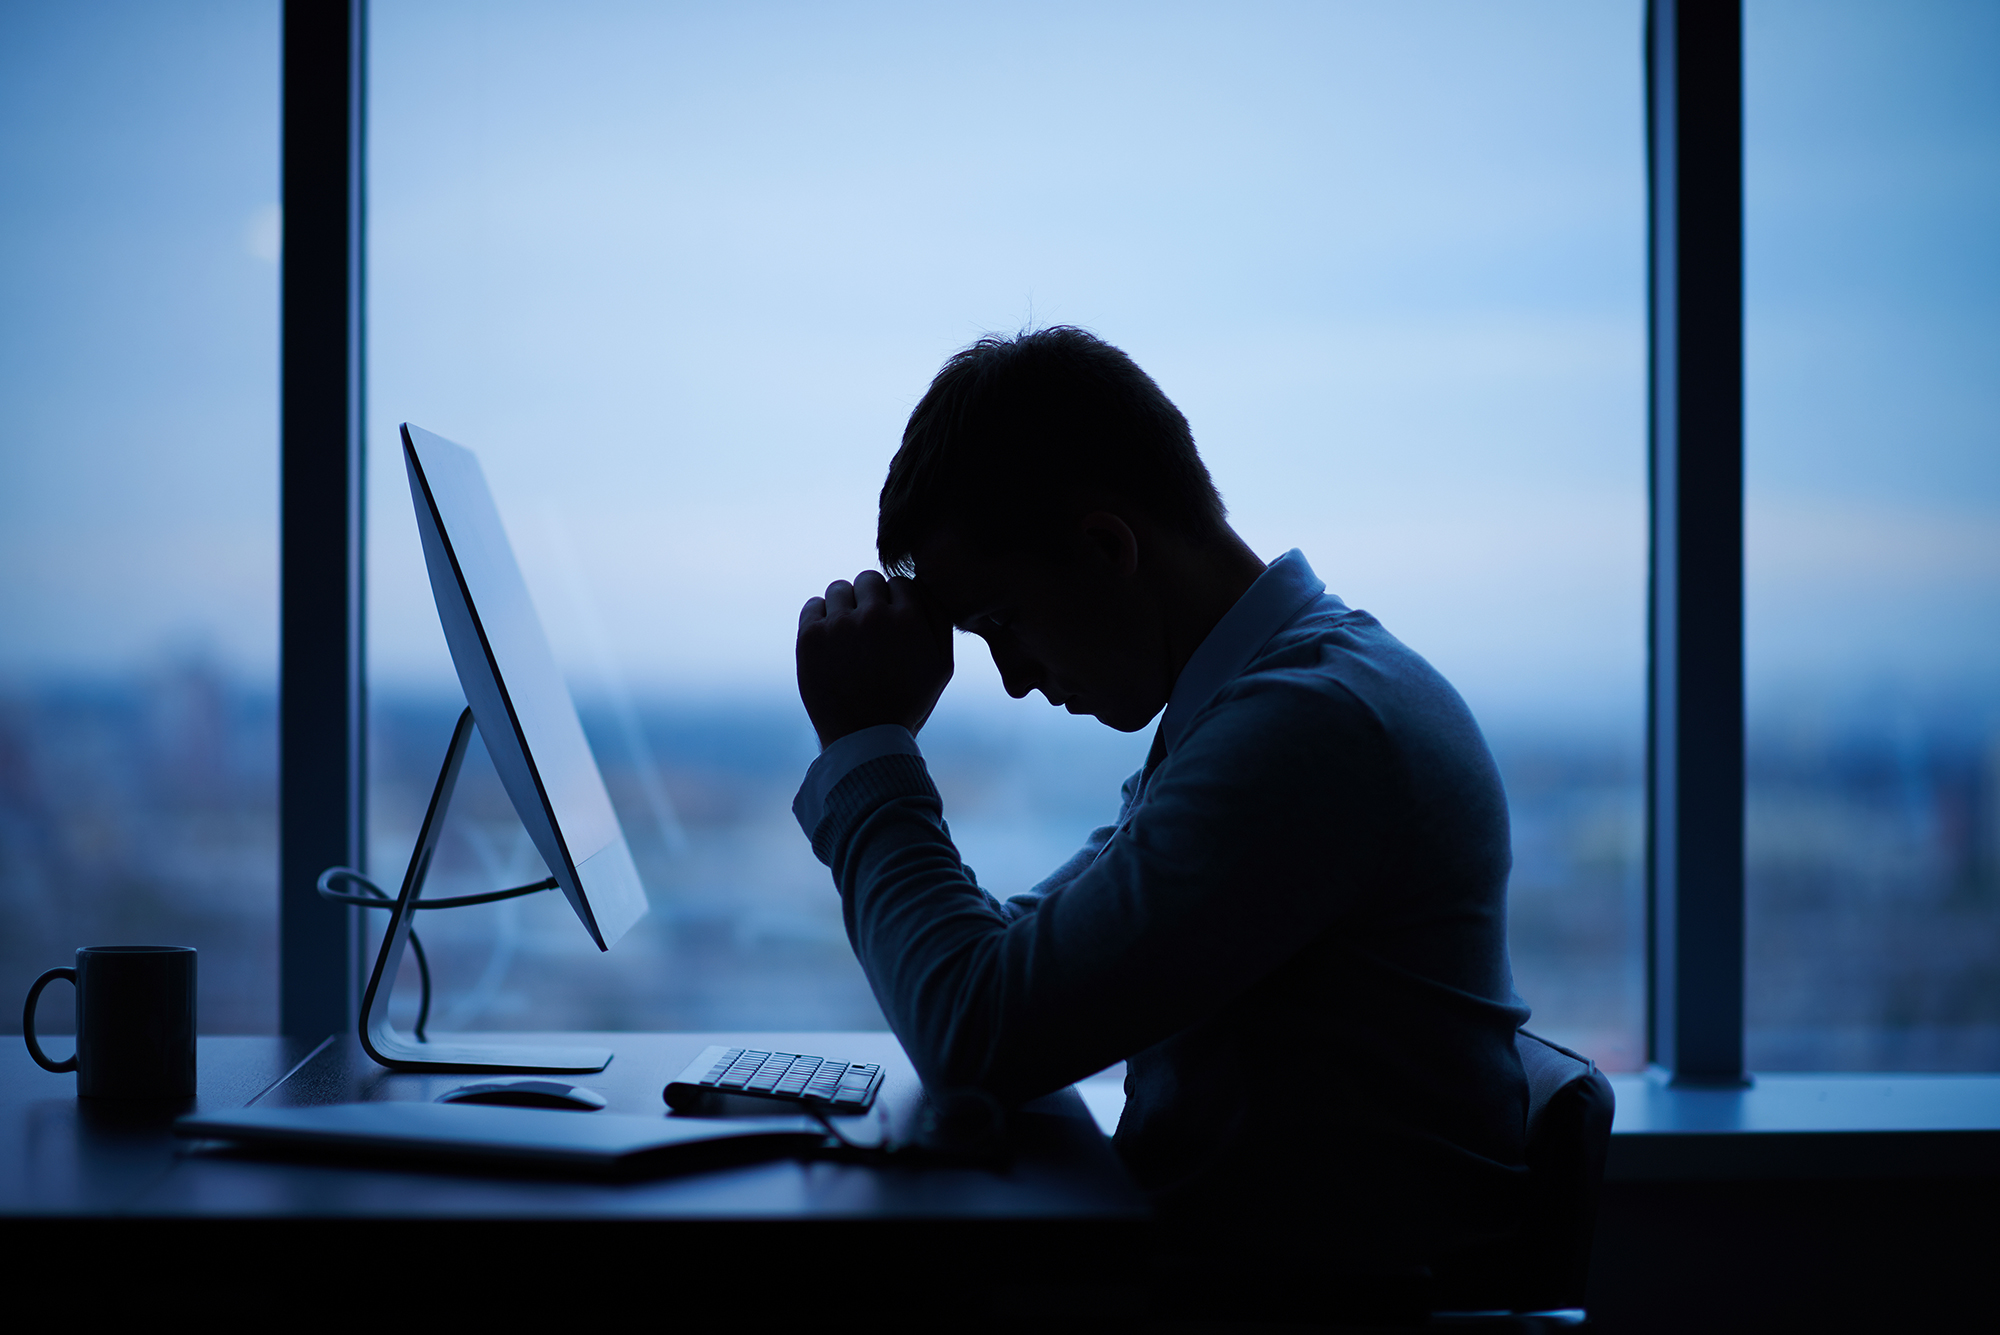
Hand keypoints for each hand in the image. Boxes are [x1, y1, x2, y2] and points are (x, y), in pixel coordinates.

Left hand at [797, 570, 953, 748]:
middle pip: (868, 579)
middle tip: (870, 630)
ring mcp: (838, 625)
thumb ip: (939, 619)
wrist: (864, 739)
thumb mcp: (942, 666)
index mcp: (909, 619)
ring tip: (849, 636)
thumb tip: (924, 585)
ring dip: (844, 606)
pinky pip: (813, 605)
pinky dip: (820, 619)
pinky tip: (830, 642)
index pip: (900, 583)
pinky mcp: (810, 637)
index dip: (897, 603)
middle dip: (870, 599)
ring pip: (839, 589)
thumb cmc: (908, 702)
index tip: (892, 626)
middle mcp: (873, 616)